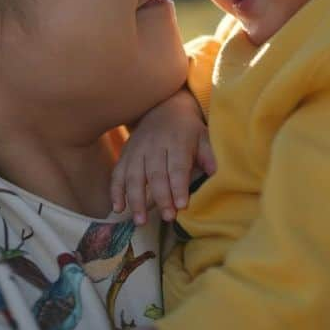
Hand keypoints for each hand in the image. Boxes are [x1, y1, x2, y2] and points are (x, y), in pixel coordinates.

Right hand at [111, 89, 213, 224]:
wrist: (163, 107)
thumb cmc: (187, 129)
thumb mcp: (203, 136)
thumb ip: (208, 155)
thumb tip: (214, 173)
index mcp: (177, 142)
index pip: (178, 167)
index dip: (179, 187)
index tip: (182, 206)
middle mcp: (154, 146)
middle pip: (156, 174)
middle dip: (161, 198)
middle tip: (168, 218)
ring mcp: (137, 150)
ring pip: (134, 176)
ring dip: (136, 200)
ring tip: (140, 221)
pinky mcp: (125, 154)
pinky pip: (117, 173)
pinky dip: (116, 191)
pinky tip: (118, 208)